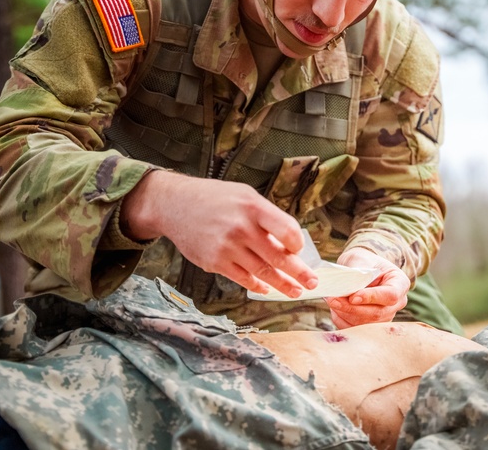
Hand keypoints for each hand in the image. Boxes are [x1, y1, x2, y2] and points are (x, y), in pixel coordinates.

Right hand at [122, 170, 317, 296]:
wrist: (175, 205)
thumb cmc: (215, 198)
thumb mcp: (245, 196)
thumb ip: (267, 217)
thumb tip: (289, 243)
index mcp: (253, 208)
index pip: (287, 230)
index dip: (297, 244)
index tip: (299, 249)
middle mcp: (241, 228)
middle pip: (277, 257)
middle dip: (298, 273)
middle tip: (312, 283)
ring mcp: (226, 248)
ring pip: (261, 272)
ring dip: (282, 284)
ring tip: (296, 291)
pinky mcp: (214, 262)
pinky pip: (242, 278)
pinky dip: (256, 285)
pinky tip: (266, 288)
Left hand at [326, 247, 409, 327]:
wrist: (361, 269)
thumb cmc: (363, 261)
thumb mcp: (361, 258)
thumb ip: (358, 271)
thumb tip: (349, 285)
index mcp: (400, 284)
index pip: (390, 295)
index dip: (372, 297)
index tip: (353, 296)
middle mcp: (397, 303)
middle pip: (377, 313)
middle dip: (352, 308)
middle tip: (333, 299)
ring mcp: (385, 316)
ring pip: (365, 323)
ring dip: (345, 313)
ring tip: (331, 300)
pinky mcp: (371, 325)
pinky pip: (355, 328)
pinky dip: (342, 319)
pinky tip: (335, 307)